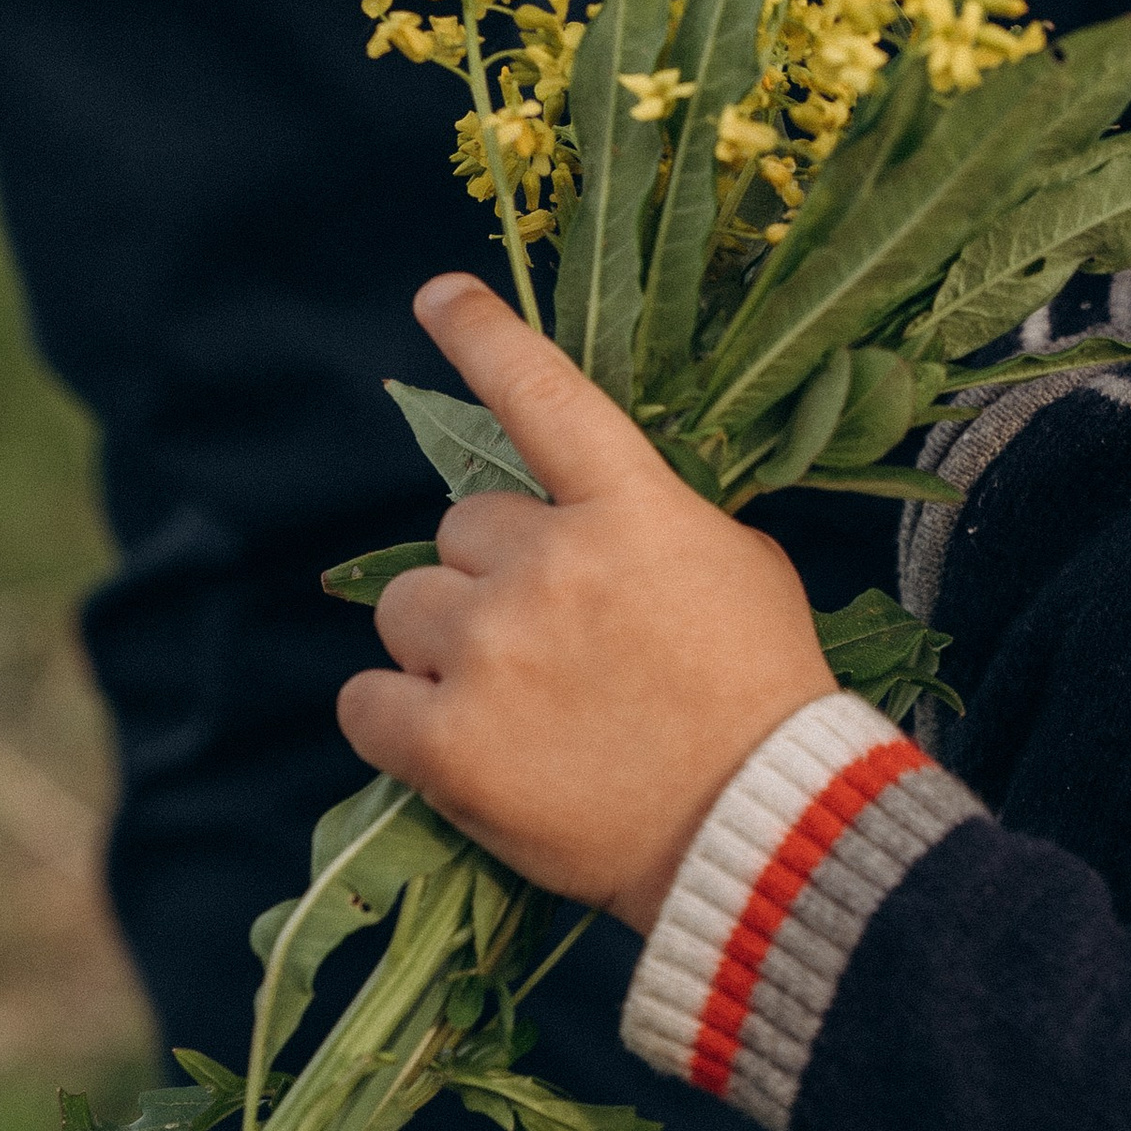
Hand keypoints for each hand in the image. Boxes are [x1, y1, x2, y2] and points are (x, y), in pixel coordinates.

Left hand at [336, 278, 832, 933]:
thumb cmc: (764, 697)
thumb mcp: (740, 568)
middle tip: (554, 644)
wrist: (764, 835)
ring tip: (514, 703)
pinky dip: (395, 719)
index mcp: (631, 508)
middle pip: (459, 527)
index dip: (482, 335)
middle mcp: (550, 562)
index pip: (541, 395)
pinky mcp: (445, 741)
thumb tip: (587, 512)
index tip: (437, 295)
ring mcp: (492, 651)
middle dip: (492, 574)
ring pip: (406, 606)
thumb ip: (656, 521)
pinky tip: (452, 745)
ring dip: (445, 642)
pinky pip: (366, 700)